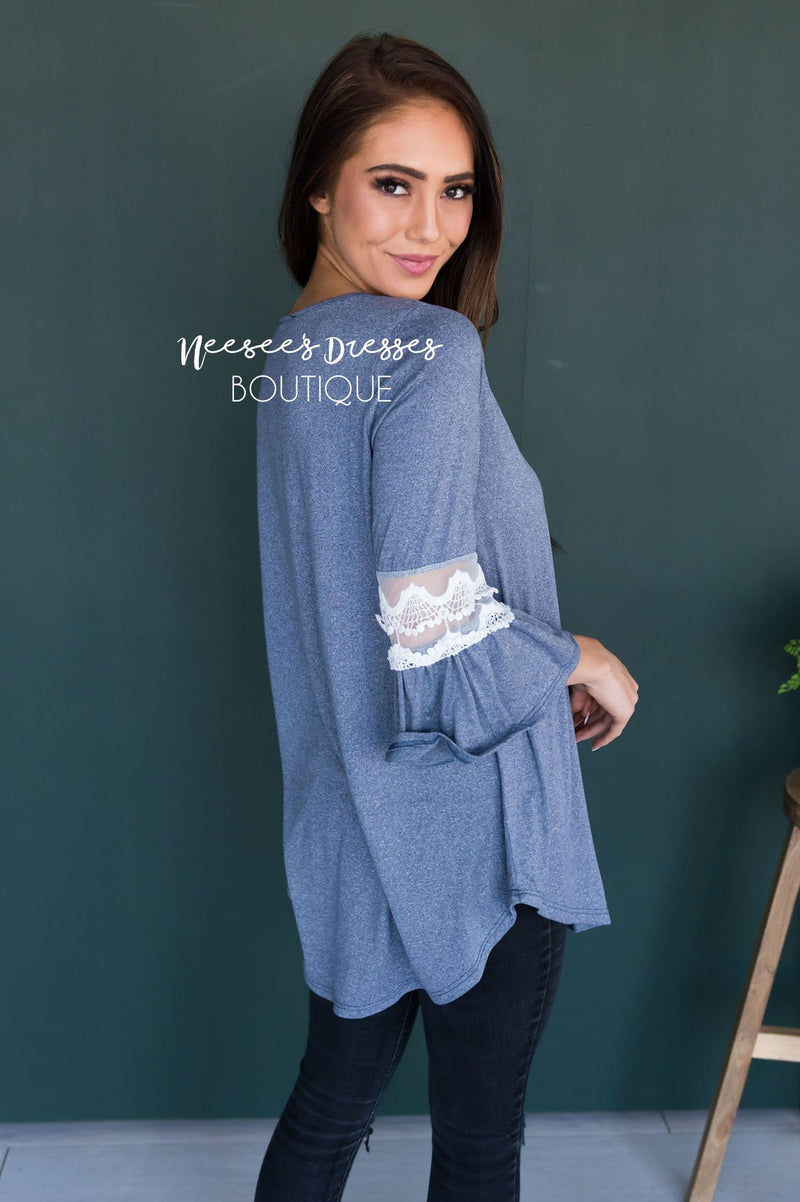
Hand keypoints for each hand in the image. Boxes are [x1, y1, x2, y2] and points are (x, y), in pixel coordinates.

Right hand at [566, 636, 637, 750]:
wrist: (589, 661)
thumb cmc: (581, 665)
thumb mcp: (579, 684)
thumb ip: (580, 700)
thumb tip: (576, 714)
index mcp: (617, 674)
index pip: (603, 697)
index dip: (590, 708)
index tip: (578, 718)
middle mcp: (626, 687)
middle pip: (605, 710)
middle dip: (589, 722)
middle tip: (575, 732)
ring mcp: (628, 699)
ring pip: (608, 720)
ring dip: (592, 731)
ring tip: (577, 738)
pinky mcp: (625, 710)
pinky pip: (615, 729)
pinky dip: (604, 738)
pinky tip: (594, 745)